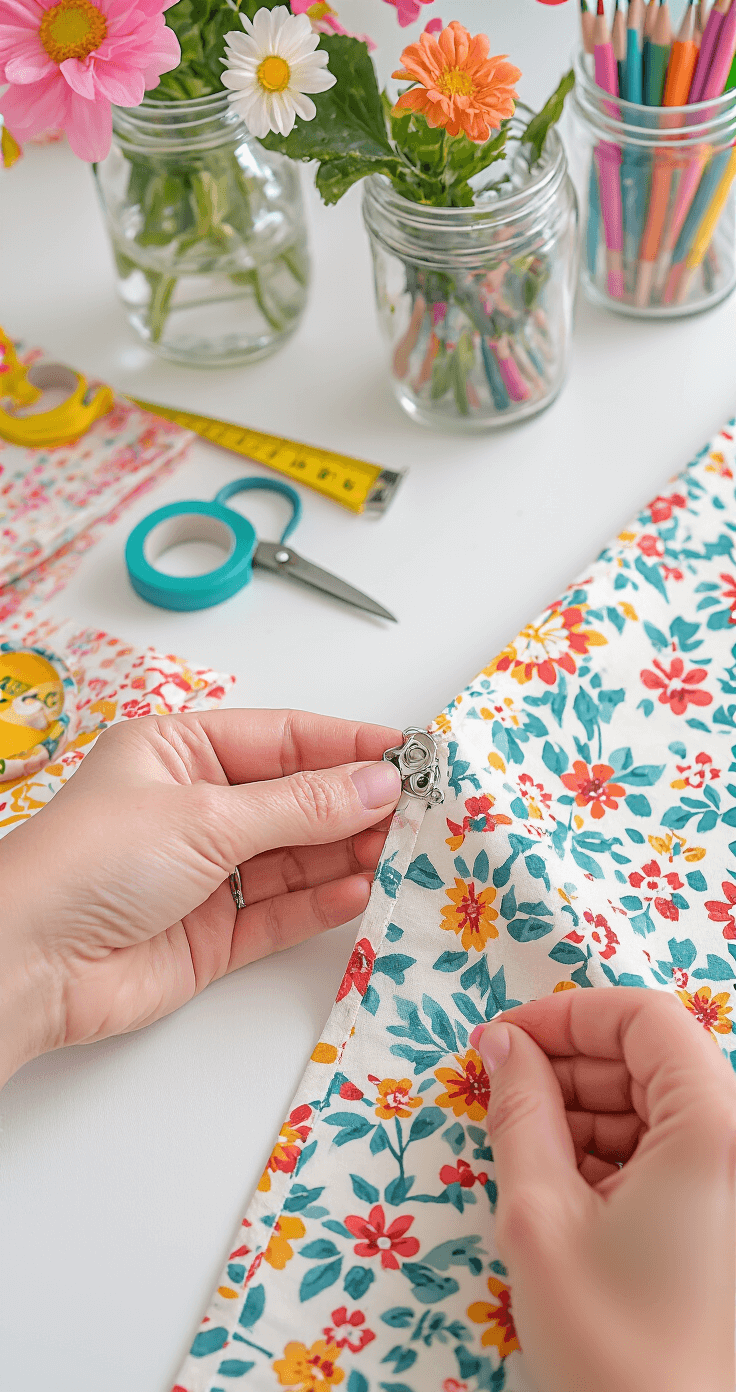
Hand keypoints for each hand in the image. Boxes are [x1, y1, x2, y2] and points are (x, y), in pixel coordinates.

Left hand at [1, 709, 401, 1085]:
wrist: (29, 964)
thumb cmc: (92, 863)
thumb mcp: (206, 815)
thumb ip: (301, 805)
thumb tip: (378, 783)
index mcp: (178, 752)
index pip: (283, 740)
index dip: (348, 746)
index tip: (410, 754)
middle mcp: (194, 809)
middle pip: (295, 800)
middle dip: (356, 804)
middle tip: (423, 809)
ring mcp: (204, 875)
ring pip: (294, 858)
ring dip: (347, 854)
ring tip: (407, 851)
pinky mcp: (210, 936)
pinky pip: (280, 913)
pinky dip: (321, 902)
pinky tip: (362, 890)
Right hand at [471, 989, 735, 1391]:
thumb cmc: (613, 1353)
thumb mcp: (540, 1217)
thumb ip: (519, 1112)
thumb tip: (501, 1045)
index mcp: (715, 1131)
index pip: (645, 1019)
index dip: (568, 1015)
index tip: (505, 1039)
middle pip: (653, 1059)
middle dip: (570, 1066)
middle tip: (500, 1093)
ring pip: (658, 1106)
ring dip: (586, 1112)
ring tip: (524, 1150)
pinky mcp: (728, 1220)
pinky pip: (671, 1153)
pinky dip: (613, 1154)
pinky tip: (562, 1186)